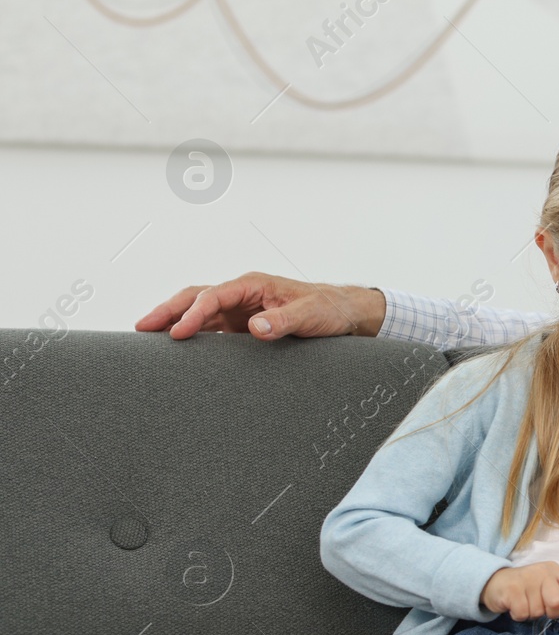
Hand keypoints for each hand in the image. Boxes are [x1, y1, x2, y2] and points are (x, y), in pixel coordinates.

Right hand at [134, 272, 386, 340]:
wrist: (341, 313)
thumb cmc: (327, 309)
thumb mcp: (310, 314)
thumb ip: (284, 320)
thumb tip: (256, 328)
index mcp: (252, 285)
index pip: (213, 296)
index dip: (194, 313)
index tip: (178, 333)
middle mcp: (240, 295)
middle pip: (196, 298)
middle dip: (168, 311)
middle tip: (141, 327)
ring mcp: (238, 311)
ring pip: (198, 312)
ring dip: (173, 322)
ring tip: (146, 339)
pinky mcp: (240, 327)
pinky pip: (209, 330)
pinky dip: (191, 335)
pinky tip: (174, 349)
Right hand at [479, 561, 558, 620]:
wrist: (496, 582)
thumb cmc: (528, 586)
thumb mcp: (547, 585)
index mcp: (554, 571)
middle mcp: (542, 572)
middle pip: (556, 602)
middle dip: (551, 611)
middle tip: (541, 605)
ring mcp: (526, 580)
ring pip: (538, 611)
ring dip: (531, 613)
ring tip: (525, 602)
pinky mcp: (511, 590)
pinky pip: (522, 614)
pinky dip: (518, 615)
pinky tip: (514, 604)